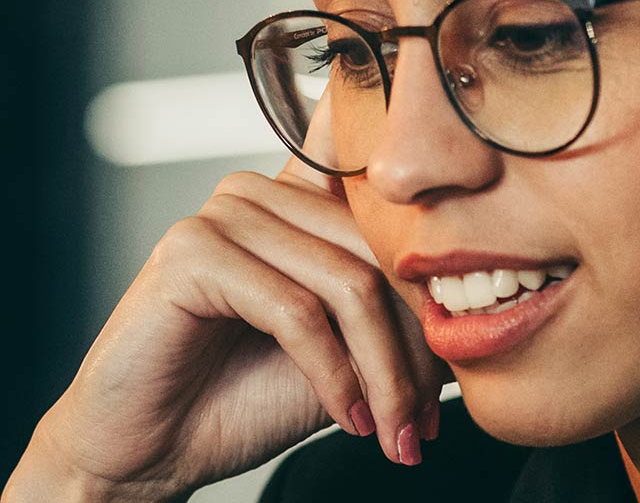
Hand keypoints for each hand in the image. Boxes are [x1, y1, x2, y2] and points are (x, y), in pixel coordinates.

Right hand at [8, 157, 447, 501]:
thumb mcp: (349, 354)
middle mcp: (263, 190)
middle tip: (427, 423)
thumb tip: (488, 306)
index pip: (389, 191)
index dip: (436, 252)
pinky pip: (296, 311)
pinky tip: (347, 417)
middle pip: (382, 256)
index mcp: (301, 198)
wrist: (151, 449)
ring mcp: (222, 213)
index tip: (473, 331)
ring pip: (347, 285)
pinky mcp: (191, 251)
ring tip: (394, 432)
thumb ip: (402, 316)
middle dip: (417, 351)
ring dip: (384, 374)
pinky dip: (333, 374)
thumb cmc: (242, 397)